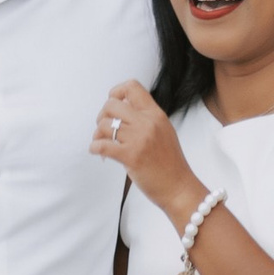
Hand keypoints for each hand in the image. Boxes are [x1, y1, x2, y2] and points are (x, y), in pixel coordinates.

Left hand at [91, 79, 195, 215]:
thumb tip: (121, 108)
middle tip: (105, 129)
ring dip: (97, 134)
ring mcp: (139, 139)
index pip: (132, 87)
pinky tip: (98, 152)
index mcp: (156, 114)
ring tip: (102, 143)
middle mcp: (148, 123)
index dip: (116, 92)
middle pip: (112, 104)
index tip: (113, 104)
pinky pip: (102, 145)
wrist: (179, 187)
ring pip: (104, 125)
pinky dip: (95, 148)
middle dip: (102, 116)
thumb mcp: (163, 131)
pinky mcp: (131, 157)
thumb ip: (145, 118)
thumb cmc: (170, 163)